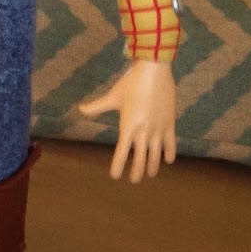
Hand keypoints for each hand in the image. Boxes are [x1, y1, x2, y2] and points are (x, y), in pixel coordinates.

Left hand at [79, 59, 176, 182]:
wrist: (154, 71)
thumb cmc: (131, 83)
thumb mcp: (113, 97)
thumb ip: (96, 107)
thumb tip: (80, 109)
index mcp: (128, 126)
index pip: (121, 153)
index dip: (118, 166)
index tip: (115, 176)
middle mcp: (143, 131)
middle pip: (141, 159)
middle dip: (137, 172)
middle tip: (133, 180)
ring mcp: (158, 129)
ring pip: (156, 155)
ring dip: (153, 167)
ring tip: (150, 174)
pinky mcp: (170, 124)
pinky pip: (171, 144)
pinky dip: (170, 153)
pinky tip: (168, 160)